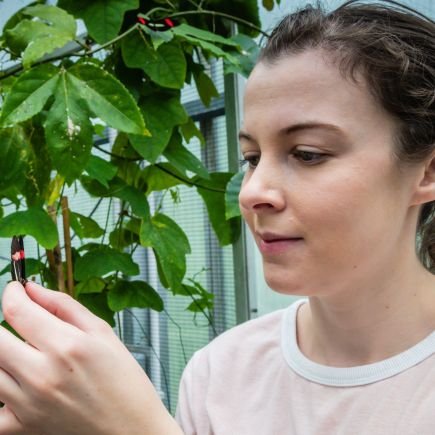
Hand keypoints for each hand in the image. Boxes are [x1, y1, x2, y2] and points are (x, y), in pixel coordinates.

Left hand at [0, 281, 182, 434]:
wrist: (131, 429)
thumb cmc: (124, 380)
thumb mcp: (102, 332)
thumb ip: (64, 306)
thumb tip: (33, 289)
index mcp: (67, 345)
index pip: (17, 311)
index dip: (12, 293)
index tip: (16, 288)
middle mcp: (42, 374)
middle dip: (5, 323)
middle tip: (22, 322)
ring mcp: (28, 404)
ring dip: (3, 354)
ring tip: (25, 352)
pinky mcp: (21, 428)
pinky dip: (1, 393)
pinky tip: (18, 384)